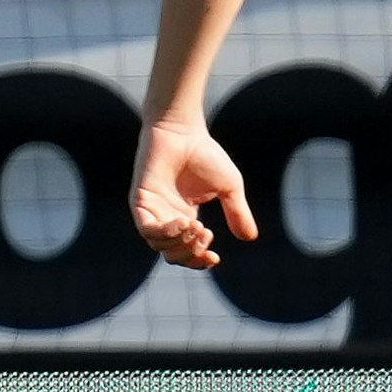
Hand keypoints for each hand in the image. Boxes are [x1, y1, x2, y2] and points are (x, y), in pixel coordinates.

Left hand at [129, 117, 255, 270]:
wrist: (183, 132)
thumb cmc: (205, 155)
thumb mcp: (229, 189)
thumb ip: (237, 212)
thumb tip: (250, 238)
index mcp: (184, 216)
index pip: (187, 250)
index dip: (199, 260)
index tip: (216, 258)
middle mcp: (166, 217)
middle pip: (172, 253)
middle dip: (191, 253)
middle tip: (207, 235)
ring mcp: (151, 210)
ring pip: (158, 245)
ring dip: (180, 242)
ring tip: (197, 226)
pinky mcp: (140, 201)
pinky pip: (147, 228)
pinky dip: (166, 232)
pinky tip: (184, 222)